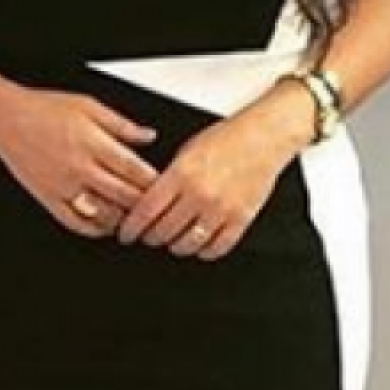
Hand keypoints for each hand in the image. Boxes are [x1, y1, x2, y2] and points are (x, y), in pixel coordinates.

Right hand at [0, 84, 158, 237]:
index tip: (164, 186)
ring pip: (103, 214)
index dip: (152, 181)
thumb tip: (150, 136)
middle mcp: (80, 168)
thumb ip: (122, 125)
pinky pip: (75, 223)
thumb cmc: (45, 109)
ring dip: (123, 219)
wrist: (6, 119)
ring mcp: (64, 187)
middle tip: (156, 208)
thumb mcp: (89, 107)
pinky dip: (94, 229)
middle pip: (123, 195)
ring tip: (134, 218)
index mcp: (94, 143)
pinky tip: (105, 226)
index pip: (134, 170)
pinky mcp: (49, 199)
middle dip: (144, 204)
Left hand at [116, 89, 311, 259]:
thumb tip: (147, 201)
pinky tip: (200, 246)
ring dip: (176, 246)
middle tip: (149, 236)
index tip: (126, 234)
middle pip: (163, 231)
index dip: (131, 227)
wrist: (263, 138)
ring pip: (187, 244)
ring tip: (173, 241)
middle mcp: (200, 194)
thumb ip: (167, 177)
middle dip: (151, 237)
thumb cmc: (227, 139)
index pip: (146, 211)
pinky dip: (205, 251)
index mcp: (182, 174)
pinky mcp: (241, 219)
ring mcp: (221, 209)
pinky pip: (217, 248)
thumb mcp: (186, 150)